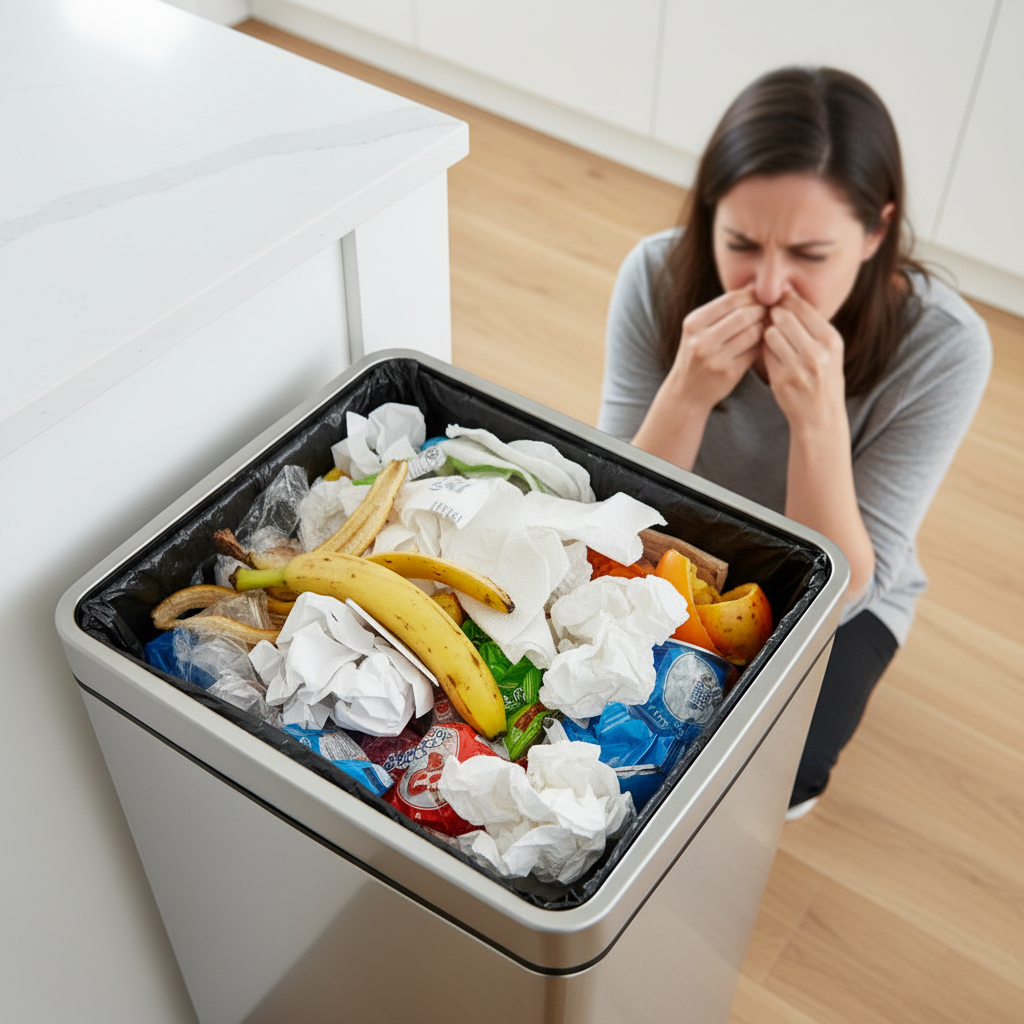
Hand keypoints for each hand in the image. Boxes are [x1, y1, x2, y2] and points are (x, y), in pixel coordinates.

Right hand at [669, 287, 765, 414]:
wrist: (685, 392)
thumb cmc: (697, 355)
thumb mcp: (698, 330)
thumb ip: (722, 312)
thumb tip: (756, 289)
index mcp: (694, 323)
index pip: (731, 300)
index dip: (751, 295)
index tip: (761, 297)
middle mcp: (702, 340)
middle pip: (744, 315)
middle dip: (761, 310)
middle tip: (769, 311)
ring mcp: (715, 358)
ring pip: (752, 333)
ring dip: (764, 327)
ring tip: (766, 325)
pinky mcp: (729, 372)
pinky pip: (755, 351)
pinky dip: (762, 343)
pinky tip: (763, 341)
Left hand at [762, 288, 846, 430]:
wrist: (820, 416)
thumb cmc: (822, 376)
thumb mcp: (827, 349)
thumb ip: (810, 323)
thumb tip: (785, 291)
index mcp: (831, 339)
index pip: (801, 307)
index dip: (785, 301)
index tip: (777, 301)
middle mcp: (817, 352)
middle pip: (783, 317)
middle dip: (773, 315)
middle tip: (769, 318)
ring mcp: (798, 367)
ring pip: (770, 333)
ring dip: (767, 333)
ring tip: (772, 338)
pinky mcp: (781, 379)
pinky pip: (764, 353)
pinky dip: (763, 350)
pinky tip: (769, 354)